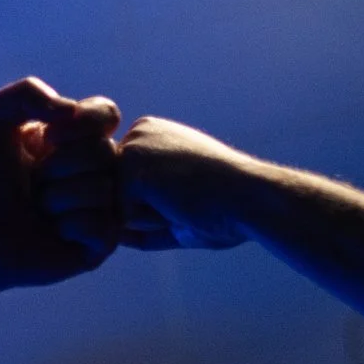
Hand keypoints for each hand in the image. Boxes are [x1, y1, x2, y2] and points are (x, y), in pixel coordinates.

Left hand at [0, 78, 122, 291]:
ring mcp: (104, 204)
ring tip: (38, 207)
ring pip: (103, 191)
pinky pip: (102, 227)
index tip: (47, 137)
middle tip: (33, 183)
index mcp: (78, 135)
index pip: (107, 113)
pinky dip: (68, 226)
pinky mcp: (102, 242)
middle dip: (57, 167)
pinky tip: (52, 231)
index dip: (82, 123)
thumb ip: (25, 93)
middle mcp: (98, 168)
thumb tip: (71, 110)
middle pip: (106, 152)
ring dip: (57, 199)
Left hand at [116, 116, 263, 249]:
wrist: (254, 200)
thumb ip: (144, 212)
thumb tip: (109, 230)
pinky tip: (181, 203)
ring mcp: (132, 148)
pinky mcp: (131, 169)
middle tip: (192, 198)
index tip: (194, 192)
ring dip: (152, 220)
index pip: (128, 190)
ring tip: (186, 201)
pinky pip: (123, 219)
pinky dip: (153, 224)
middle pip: (118, 199)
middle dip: (152, 215)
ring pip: (117, 210)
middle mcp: (138, 133)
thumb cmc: (225, 207)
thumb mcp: (180, 203)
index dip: (161, 208)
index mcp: (152, 135)